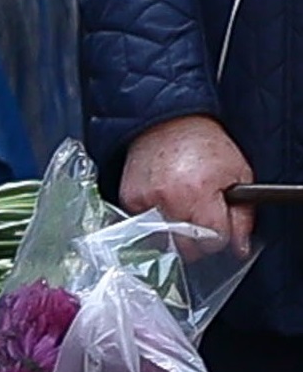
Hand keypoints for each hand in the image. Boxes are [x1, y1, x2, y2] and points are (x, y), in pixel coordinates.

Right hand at [120, 115, 255, 257]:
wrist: (169, 123)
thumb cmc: (206, 146)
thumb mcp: (238, 175)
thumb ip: (242, 215)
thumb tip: (239, 248)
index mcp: (200, 192)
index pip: (213, 240)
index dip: (220, 236)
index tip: (219, 228)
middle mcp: (169, 199)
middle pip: (186, 248)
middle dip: (197, 240)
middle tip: (201, 223)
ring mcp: (145, 202)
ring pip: (164, 243)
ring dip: (175, 235)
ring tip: (181, 213)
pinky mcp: (129, 202)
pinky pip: (144, 230)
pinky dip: (155, 224)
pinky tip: (163, 205)